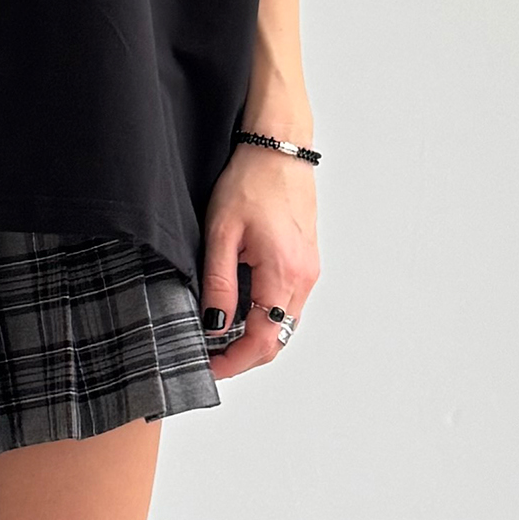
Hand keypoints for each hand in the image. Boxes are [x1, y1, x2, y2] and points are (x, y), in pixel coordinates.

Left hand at [199, 143, 318, 380]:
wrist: (279, 151)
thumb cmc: (250, 183)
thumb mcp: (221, 234)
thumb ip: (219, 284)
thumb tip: (215, 326)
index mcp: (284, 273)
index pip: (263, 339)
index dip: (234, 362)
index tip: (208, 368)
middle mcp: (304, 278)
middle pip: (277, 340)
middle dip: (244, 357)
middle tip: (209, 358)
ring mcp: (310, 272)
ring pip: (284, 326)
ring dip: (255, 339)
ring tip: (219, 338)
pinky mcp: (308, 264)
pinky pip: (288, 306)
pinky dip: (266, 319)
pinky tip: (240, 313)